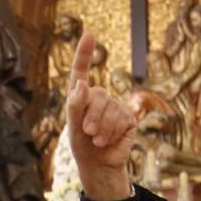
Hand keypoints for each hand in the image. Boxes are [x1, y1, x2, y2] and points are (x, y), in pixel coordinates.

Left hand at [66, 33, 136, 199]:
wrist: (98, 165)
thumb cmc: (81, 146)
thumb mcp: (72, 128)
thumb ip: (74, 106)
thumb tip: (82, 84)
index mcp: (81, 97)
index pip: (81, 72)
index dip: (84, 54)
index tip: (89, 35)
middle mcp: (99, 98)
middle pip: (98, 95)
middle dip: (92, 115)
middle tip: (87, 132)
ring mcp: (115, 107)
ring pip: (111, 108)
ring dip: (102, 127)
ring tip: (97, 140)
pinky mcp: (128, 118)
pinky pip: (122, 119)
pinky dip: (113, 133)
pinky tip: (108, 141)